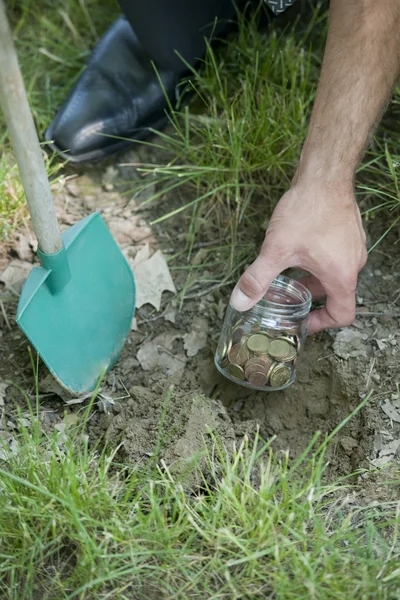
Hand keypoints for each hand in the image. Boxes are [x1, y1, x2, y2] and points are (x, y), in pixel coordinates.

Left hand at [230, 182, 367, 333]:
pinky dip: (318, 263)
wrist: (324, 174)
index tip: (302, 323)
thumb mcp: (276, 250)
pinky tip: (297, 253)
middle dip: (310, 300)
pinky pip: (335, 258)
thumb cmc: (308, 211)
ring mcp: (353, 247)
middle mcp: (353, 264)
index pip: (342, 315)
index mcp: (342, 276)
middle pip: (336, 295)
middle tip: (288, 301)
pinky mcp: (348, 233)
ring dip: (312, 280)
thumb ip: (257, 279)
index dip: (322, 325)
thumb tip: (239, 302)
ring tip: (289, 277)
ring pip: (334, 275)